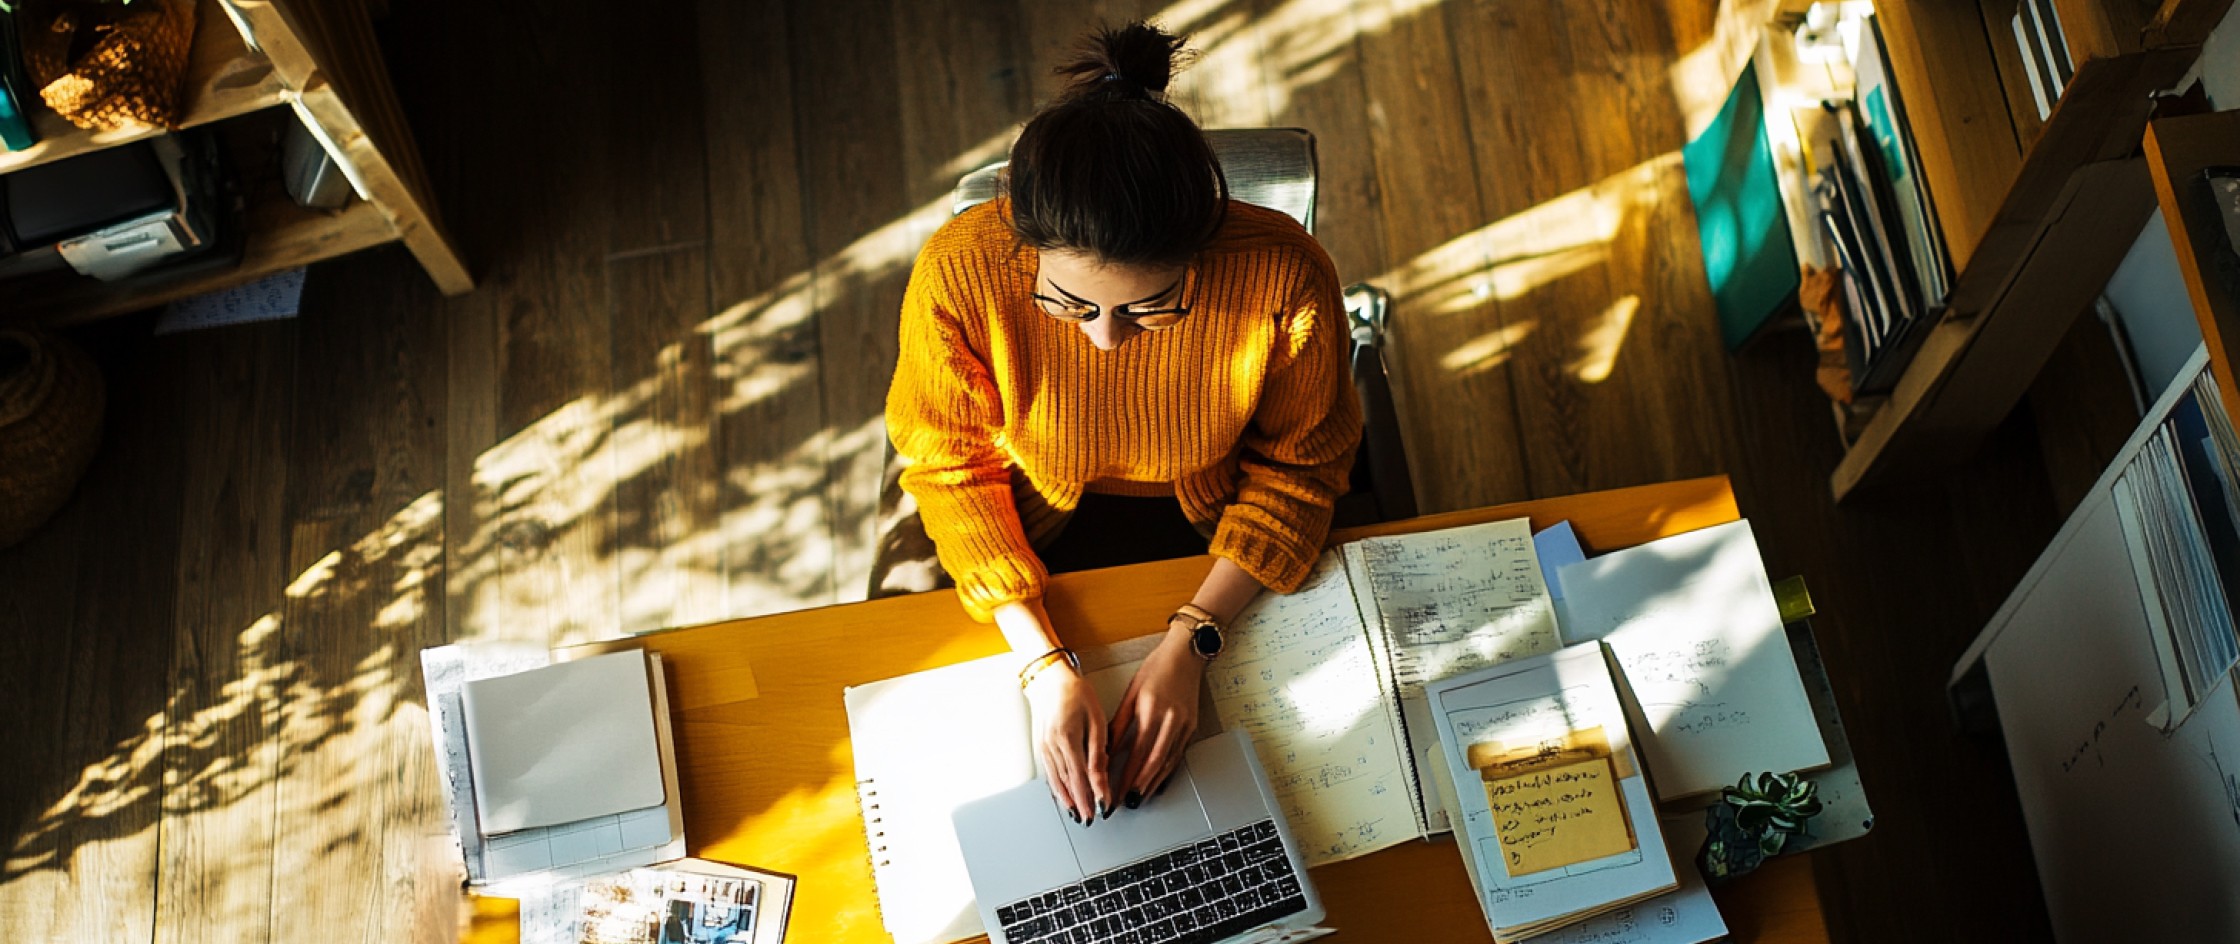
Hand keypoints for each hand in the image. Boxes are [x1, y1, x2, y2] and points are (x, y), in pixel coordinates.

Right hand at [1024, 664, 1111, 824]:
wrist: (1050, 681)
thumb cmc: (1076, 694)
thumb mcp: (1095, 719)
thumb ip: (1098, 751)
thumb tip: (1101, 776)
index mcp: (1068, 739)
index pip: (1084, 775)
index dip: (1094, 794)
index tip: (1104, 807)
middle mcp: (1052, 747)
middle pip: (1069, 782)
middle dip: (1081, 803)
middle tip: (1091, 820)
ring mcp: (1044, 748)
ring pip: (1057, 781)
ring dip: (1068, 800)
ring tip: (1077, 815)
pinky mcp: (1041, 748)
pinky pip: (1050, 774)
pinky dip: (1057, 789)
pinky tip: (1063, 797)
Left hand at [1109, 629, 1205, 805]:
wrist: (1186, 655)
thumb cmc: (1156, 669)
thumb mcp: (1132, 693)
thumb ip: (1119, 723)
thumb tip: (1106, 749)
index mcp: (1152, 711)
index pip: (1138, 753)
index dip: (1127, 776)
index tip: (1116, 792)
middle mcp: (1171, 721)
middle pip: (1154, 763)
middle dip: (1140, 786)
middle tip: (1129, 803)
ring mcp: (1184, 726)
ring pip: (1169, 763)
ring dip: (1154, 784)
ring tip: (1142, 798)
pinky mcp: (1192, 727)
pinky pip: (1178, 755)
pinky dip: (1168, 772)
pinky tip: (1159, 782)